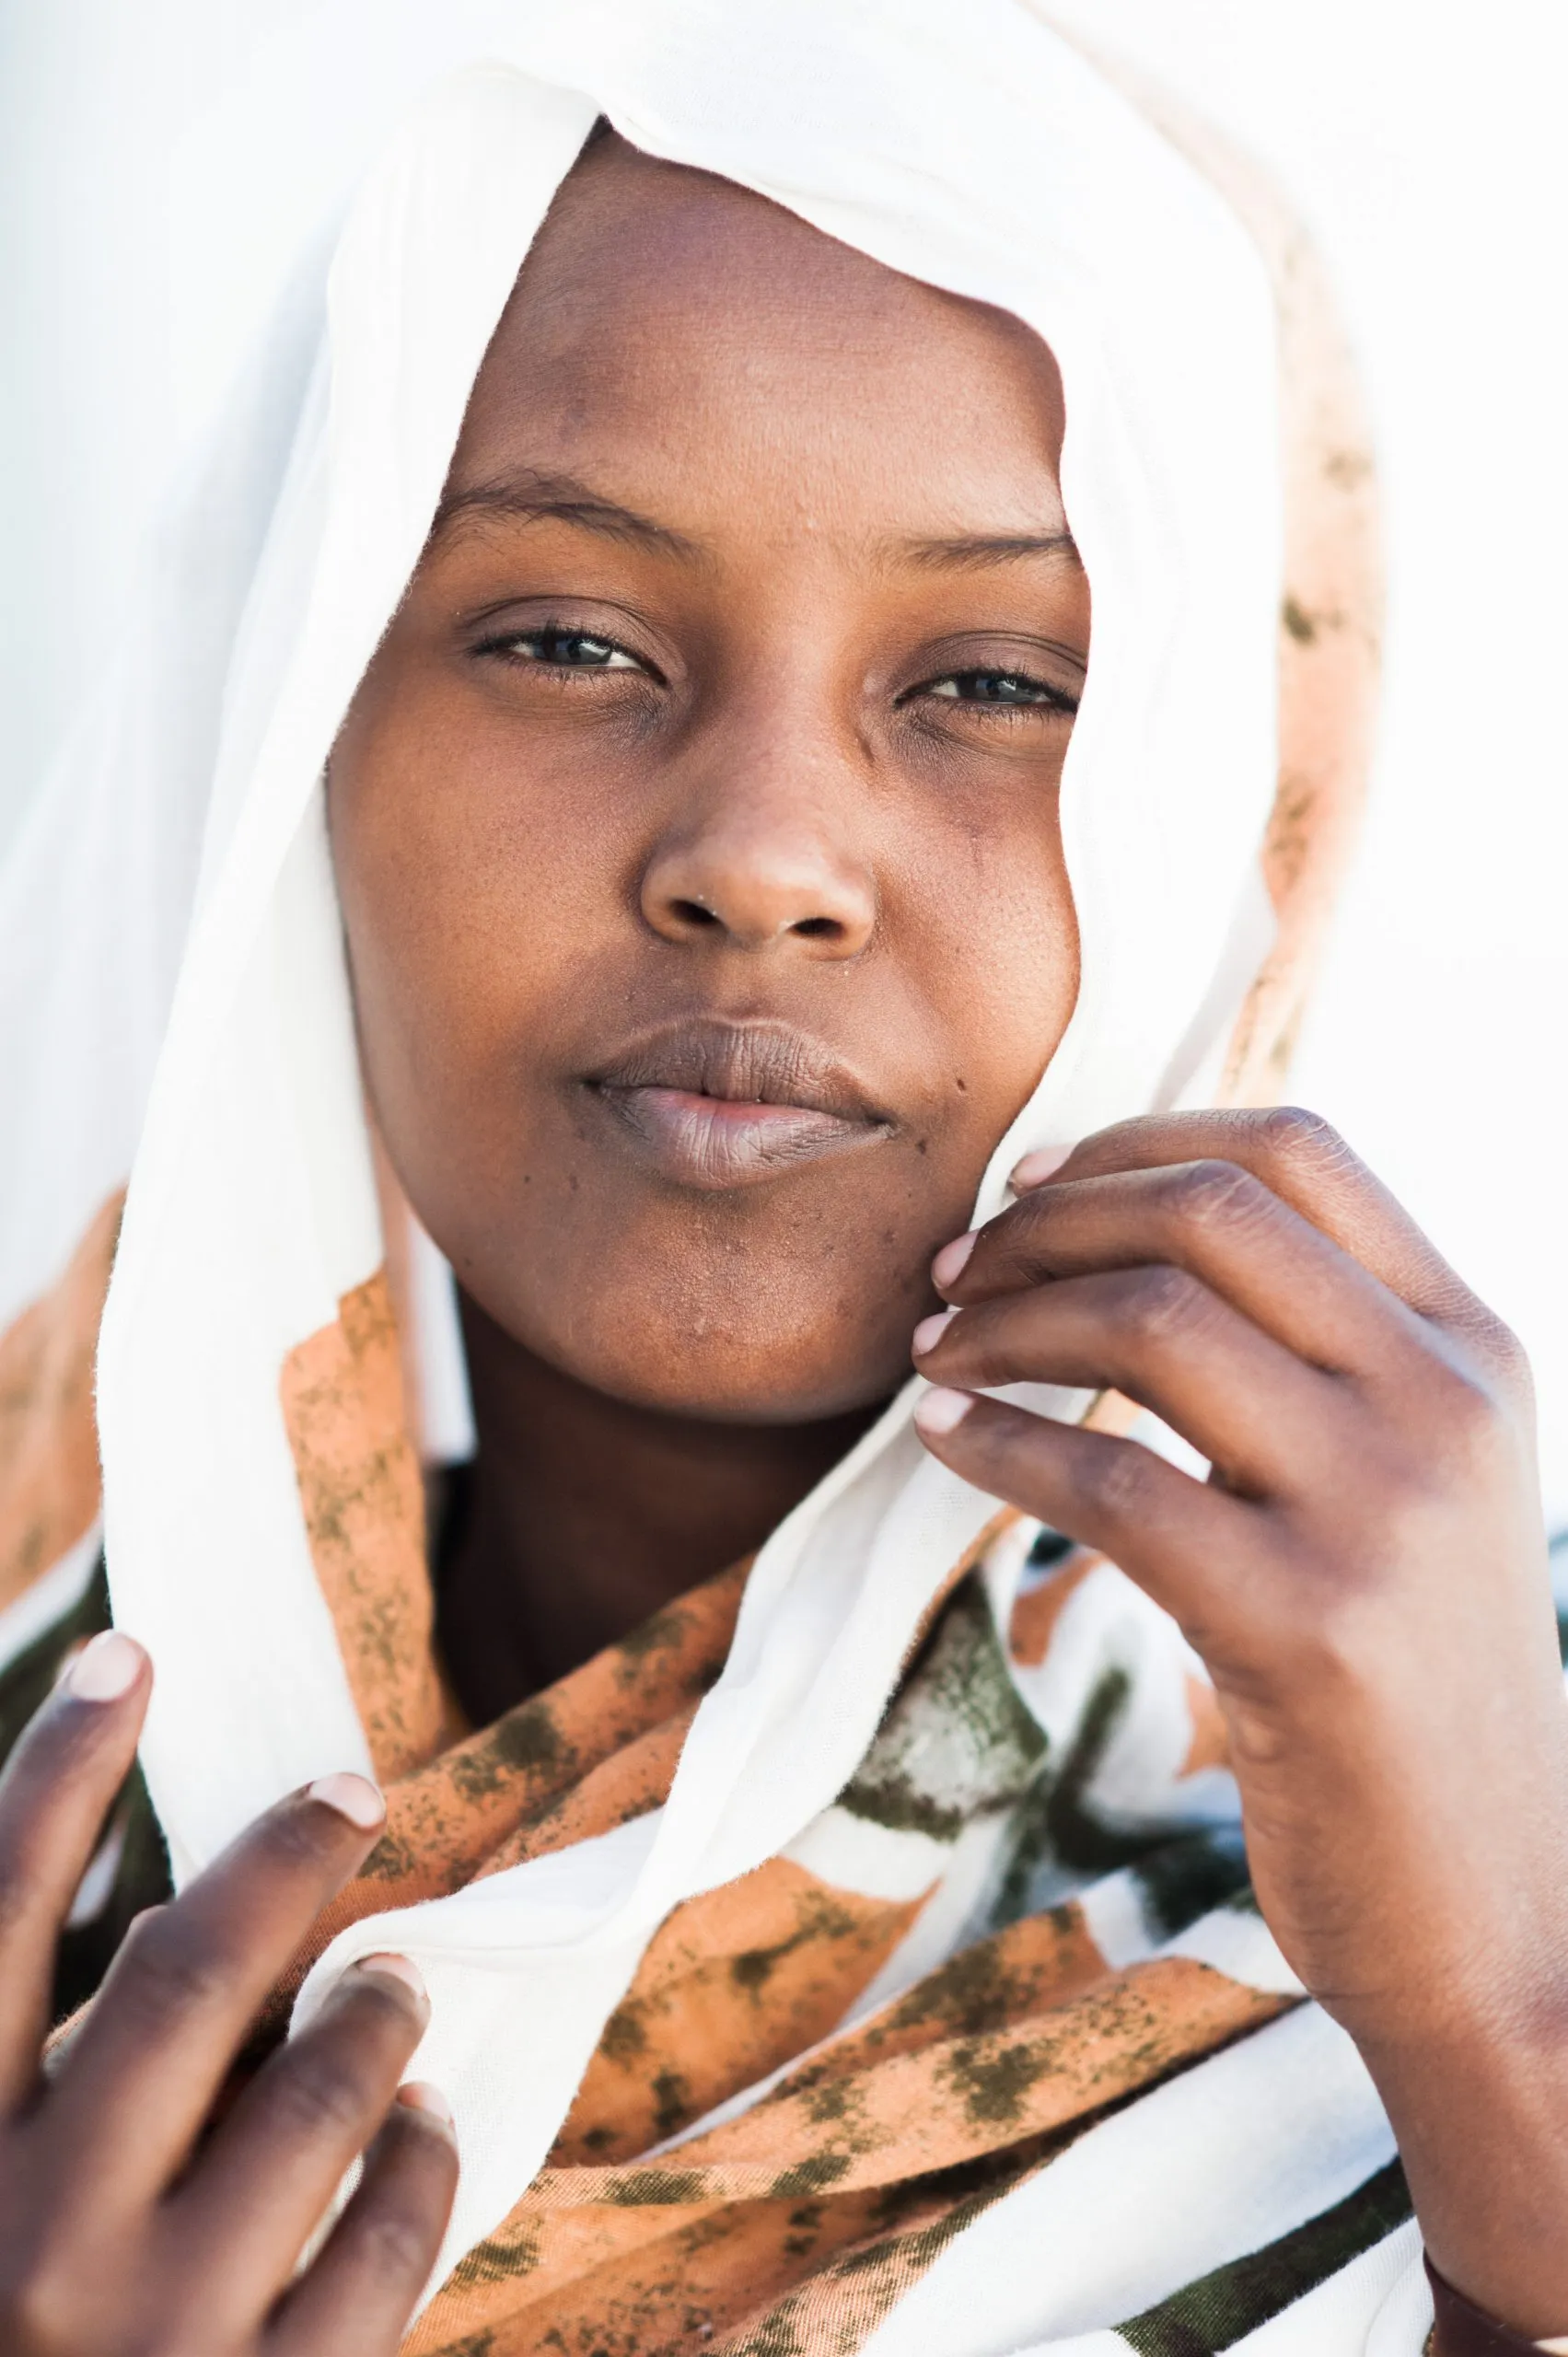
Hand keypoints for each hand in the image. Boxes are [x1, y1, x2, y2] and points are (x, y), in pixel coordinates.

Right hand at [0, 1632, 457, 2355]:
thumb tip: (149, 1908)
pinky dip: (419, 2159)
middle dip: (277, 1857)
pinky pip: (387, 2239)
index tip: (130, 1658)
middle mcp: (26, 2235)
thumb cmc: (5, 2337)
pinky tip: (421, 2126)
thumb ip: (26, 2072)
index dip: (54, 1771)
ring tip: (392, 1979)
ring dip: (371, 2010)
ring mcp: (148, 2335)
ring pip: (311, 2089)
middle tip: (348, 1789)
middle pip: (177, 1971)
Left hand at [910, 1108, 1567, 2334]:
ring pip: (1150, 1325)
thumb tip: (1131, 1242)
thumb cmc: (1417, 1684)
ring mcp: (1386, 1512)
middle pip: (1207, 1217)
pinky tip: (943, 1437)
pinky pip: (1109, 1482)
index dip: (1136, 1142)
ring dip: (1007, 1322)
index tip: (1028, 1183)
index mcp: (1474, 1346)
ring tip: (936, 1353)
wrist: (1502, 1906)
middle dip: (1047, 1223)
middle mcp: (1445, 1403)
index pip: (1296, 1152)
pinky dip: (997, 1441)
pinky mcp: (1310, 1628)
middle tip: (952, 1274)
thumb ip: (1327, 1358)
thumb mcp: (1420, 1486)